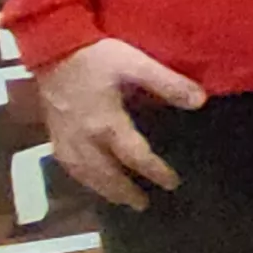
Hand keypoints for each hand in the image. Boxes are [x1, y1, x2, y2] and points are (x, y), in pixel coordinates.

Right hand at [36, 38, 204, 209]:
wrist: (53, 47)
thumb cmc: (96, 56)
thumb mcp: (136, 64)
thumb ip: (168, 83)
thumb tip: (200, 102)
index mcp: (106, 123)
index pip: (135, 156)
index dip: (154, 172)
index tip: (172, 184)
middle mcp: (84, 137)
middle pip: (106, 173)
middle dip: (125, 191)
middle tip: (143, 205)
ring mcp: (65, 137)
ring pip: (84, 174)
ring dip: (103, 190)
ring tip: (119, 200)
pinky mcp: (53, 132)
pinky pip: (67, 165)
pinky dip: (81, 178)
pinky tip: (89, 180)